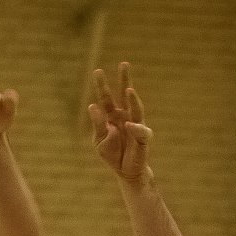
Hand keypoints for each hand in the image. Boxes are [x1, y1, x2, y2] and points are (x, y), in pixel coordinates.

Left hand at [88, 62, 152, 187]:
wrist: (126, 172)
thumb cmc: (113, 155)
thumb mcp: (100, 140)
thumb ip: (97, 124)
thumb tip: (92, 105)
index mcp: (111, 115)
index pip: (106, 97)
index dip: (102, 85)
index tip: (98, 70)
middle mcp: (125, 116)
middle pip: (125, 95)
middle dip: (125, 79)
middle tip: (124, 63)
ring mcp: (135, 125)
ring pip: (137, 108)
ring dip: (133, 99)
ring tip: (129, 90)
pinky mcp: (143, 138)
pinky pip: (141, 131)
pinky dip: (136, 128)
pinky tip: (130, 125)